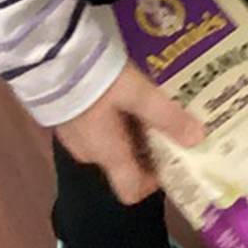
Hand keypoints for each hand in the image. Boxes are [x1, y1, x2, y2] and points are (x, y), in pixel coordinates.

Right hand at [55, 62, 204, 203]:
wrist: (48, 56)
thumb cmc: (94, 80)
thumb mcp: (135, 93)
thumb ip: (165, 116)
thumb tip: (199, 139)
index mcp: (107, 154)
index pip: (131, 190)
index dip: (155, 181)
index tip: (177, 158)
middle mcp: (90, 152)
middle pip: (126, 162)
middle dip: (152, 145)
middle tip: (175, 119)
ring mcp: (75, 134)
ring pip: (114, 141)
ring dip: (136, 126)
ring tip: (157, 98)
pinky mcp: (68, 114)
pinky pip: (100, 124)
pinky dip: (118, 114)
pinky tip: (129, 87)